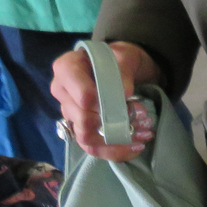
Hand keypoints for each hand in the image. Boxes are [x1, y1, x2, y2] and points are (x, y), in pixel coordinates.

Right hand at [50, 42, 160, 160]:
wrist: (119, 67)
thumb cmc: (116, 59)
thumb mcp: (124, 55)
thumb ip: (123, 69)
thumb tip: (123, 94)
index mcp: (67, 69)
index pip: (82, 96)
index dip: (106, 106)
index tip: (127, 102)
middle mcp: (62, 93)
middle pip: (83, 121)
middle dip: (116, 124)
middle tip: (144, 118)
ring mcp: (70, 113)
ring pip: (86, 139)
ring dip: (117, 141)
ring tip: (143, 134)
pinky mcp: (80, 128)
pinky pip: (92, 148)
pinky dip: (115, 151)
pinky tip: (136, 146)